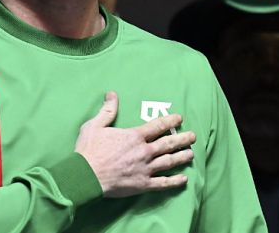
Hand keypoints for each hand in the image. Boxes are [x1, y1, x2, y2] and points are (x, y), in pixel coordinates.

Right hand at [75, 92, 195, 197]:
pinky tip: (183, 178)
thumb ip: (107, 110)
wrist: (85, 176)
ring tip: (191, 154)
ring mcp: (145, 169)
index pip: (157, 126)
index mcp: (134, 136)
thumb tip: (112, 94)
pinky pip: (162, 182)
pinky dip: (174, 181)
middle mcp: (144, 151)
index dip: (170, 121)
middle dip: (182, 139)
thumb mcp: (95, 125)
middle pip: (168, 144)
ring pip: (169, 162)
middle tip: (193, 136)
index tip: (179, 118)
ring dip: (182, 157)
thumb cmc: (89, 150)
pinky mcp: (142, 184)